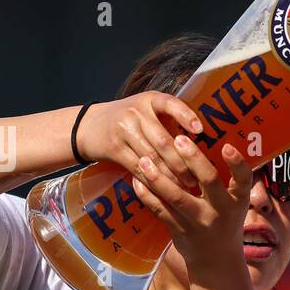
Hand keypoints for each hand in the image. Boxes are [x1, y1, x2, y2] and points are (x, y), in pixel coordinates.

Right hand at [74, 92, 204, 177]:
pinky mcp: (115, 149)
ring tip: (186, 187)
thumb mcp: (147, 111)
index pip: (170, 103)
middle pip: (164, 141)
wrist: (89, 126)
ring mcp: (124, 130)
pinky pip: (138, 168)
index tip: (200, 130)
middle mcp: (136, 112)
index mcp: (150, 99)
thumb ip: (170, 122)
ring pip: (153, 158)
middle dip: (182, 163)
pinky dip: (153, 181)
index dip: (186, 116)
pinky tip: (165, 190)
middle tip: (197, 178)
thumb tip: (198, 146)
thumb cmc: (129, 119)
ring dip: (171, 176)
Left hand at [129, 134, 253, 277]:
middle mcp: (221, 211)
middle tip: (178, 139)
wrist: (217, 261)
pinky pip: (161, 211)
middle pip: (208, 181)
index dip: (237, 163)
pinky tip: (137, 180)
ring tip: (145, 159)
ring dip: (159, 176)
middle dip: (193, 159)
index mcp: (237, 201)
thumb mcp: (234, 204)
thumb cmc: (225, 223)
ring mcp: (199, 222)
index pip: (243, 179)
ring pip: (177, 196)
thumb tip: (211, 142)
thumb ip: (227, 181)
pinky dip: (147, 195)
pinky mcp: (180, 231)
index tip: (228, 146)